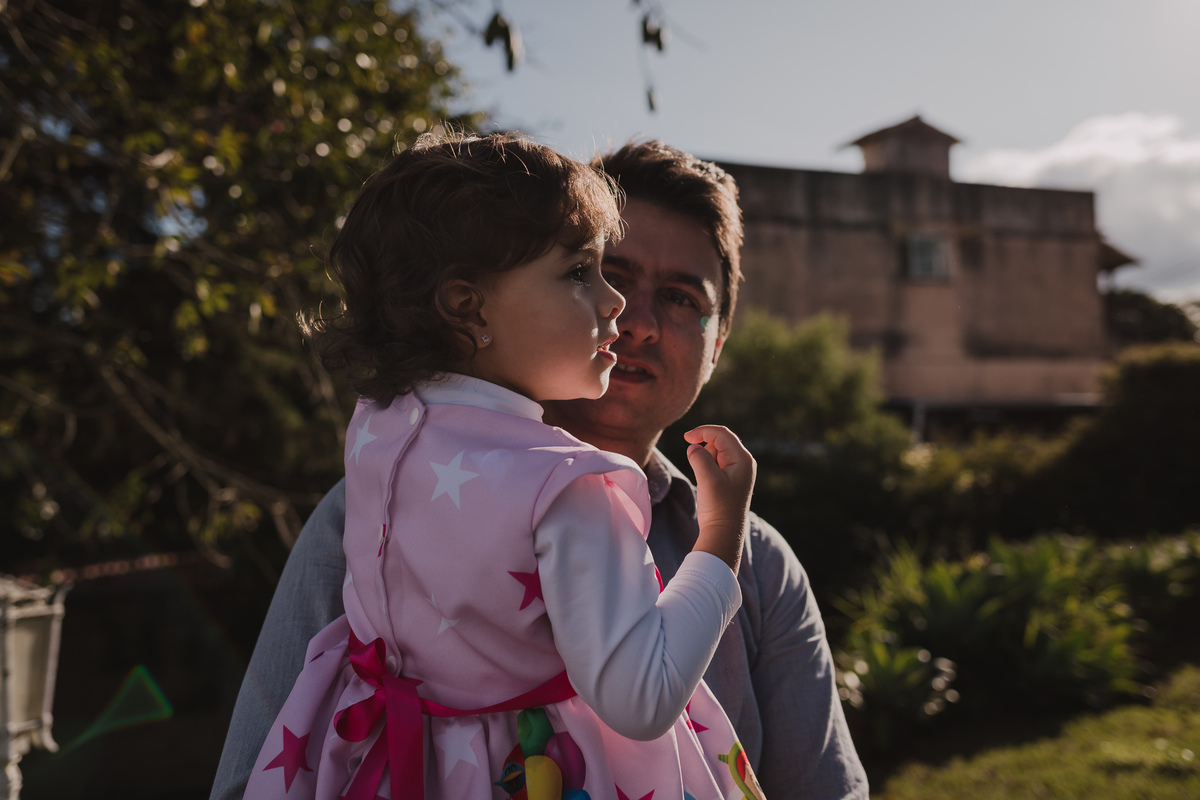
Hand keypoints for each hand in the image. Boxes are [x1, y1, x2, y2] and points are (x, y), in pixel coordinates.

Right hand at [684, 425, 755, 573]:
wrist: (724, 532)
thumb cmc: (718, 507)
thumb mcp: (707, 478)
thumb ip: (699, 457)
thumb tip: (693, 447)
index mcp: (743, 459)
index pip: (722, 434)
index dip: (702, 431)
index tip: (685, 437)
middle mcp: (744, 462)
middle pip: (720, 440)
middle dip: (704, 446)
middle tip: (697, 466)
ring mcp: (738, 471)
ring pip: (717, 451)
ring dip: (705, 457)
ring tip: (704, 478)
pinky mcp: (731, 479)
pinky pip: (717, 463)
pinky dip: (707, 465)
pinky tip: (706, 481)